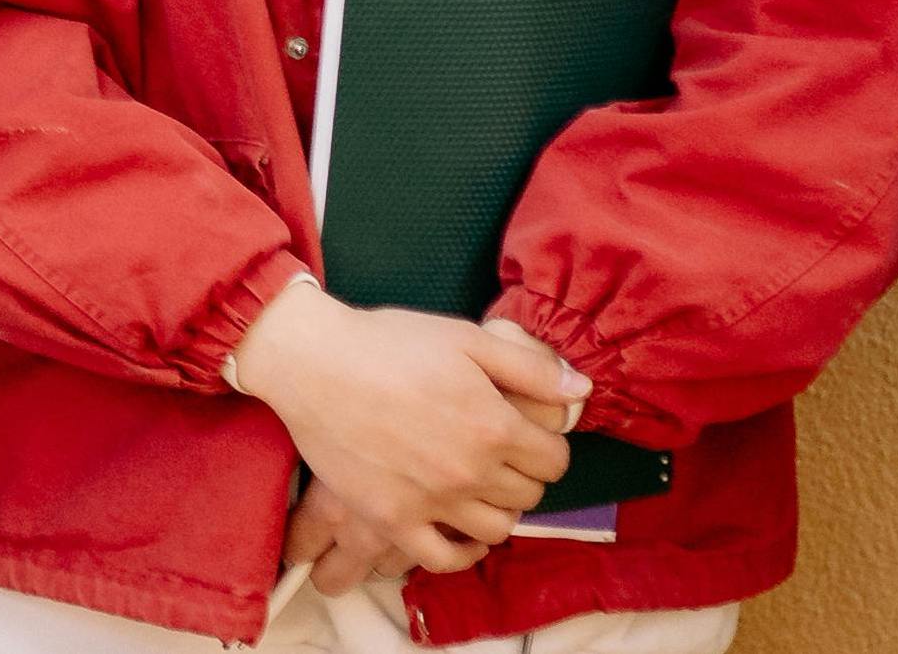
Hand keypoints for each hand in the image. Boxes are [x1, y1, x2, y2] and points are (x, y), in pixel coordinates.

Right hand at [227, 281, 586, 574]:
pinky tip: (460, 530)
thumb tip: (582, 391)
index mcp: (495, 426)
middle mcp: (470, 472)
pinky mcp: (393, 520)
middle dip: (523, 474)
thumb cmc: (390, 342)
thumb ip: (531, 369)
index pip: (554, 460)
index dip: (546, 444)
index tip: (526, 432)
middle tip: (500, 454)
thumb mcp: (467, 338)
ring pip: (496, 530)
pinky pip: (444, 559)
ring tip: (480, 486)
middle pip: (528, 495)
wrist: (315, 362)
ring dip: (498, 510)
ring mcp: (431, 502)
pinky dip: (462, 551)